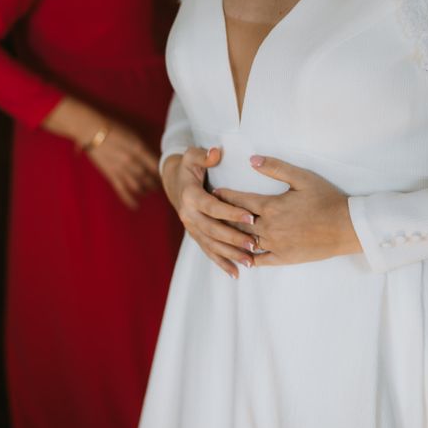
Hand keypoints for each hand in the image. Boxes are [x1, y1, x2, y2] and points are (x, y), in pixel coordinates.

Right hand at [42, 96, 159, 208]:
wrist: (92, 130)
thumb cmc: (113, 128)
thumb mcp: (133, 135)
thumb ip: (143, 148)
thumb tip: (151, 158)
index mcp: (139, 149)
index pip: (156, 166)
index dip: (162, 173)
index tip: (165, 175)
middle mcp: (133, 162)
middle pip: (149, 178)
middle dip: (155, 184)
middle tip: (158, 186)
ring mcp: (121, 170)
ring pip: (138, 186)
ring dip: (145, 191)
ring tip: (148, 192)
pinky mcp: (111, 175)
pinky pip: (122, 191)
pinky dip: (129, 200)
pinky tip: (136, 206)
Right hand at [162, 147, 257, 278]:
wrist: (172, 180)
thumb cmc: (189, 166)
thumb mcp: (193, 155)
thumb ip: (205, 155)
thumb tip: (215, 153)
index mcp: (190, 196)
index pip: (213, 207)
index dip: (231, 212)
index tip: (251, 217)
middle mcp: (188, 215)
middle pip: (213, 230)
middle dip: (234, 239)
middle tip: (255, 244)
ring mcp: (191, 228)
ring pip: (212, 244)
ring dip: (230, 255)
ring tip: (250, 263)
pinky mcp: (195, 235)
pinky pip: (208, 251)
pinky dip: (221, 263)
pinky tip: (235, 274)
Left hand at [214, 155, 361, 265]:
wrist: (346, 227)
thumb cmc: (326, 199)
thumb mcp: (302, 178)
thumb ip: (275, 168)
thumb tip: (252, 160)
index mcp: (270, 206)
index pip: (239, 201)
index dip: (225, 196)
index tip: (213, 193)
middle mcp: (268, 227)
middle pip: (237, 222)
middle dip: (222, 217)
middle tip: (208, 214)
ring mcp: (274, 245)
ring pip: (245, 242)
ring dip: (231, 238)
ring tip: (218, 234)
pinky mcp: (284, 258)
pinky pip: (260, 260)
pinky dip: (248, 258)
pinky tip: (240, 257)